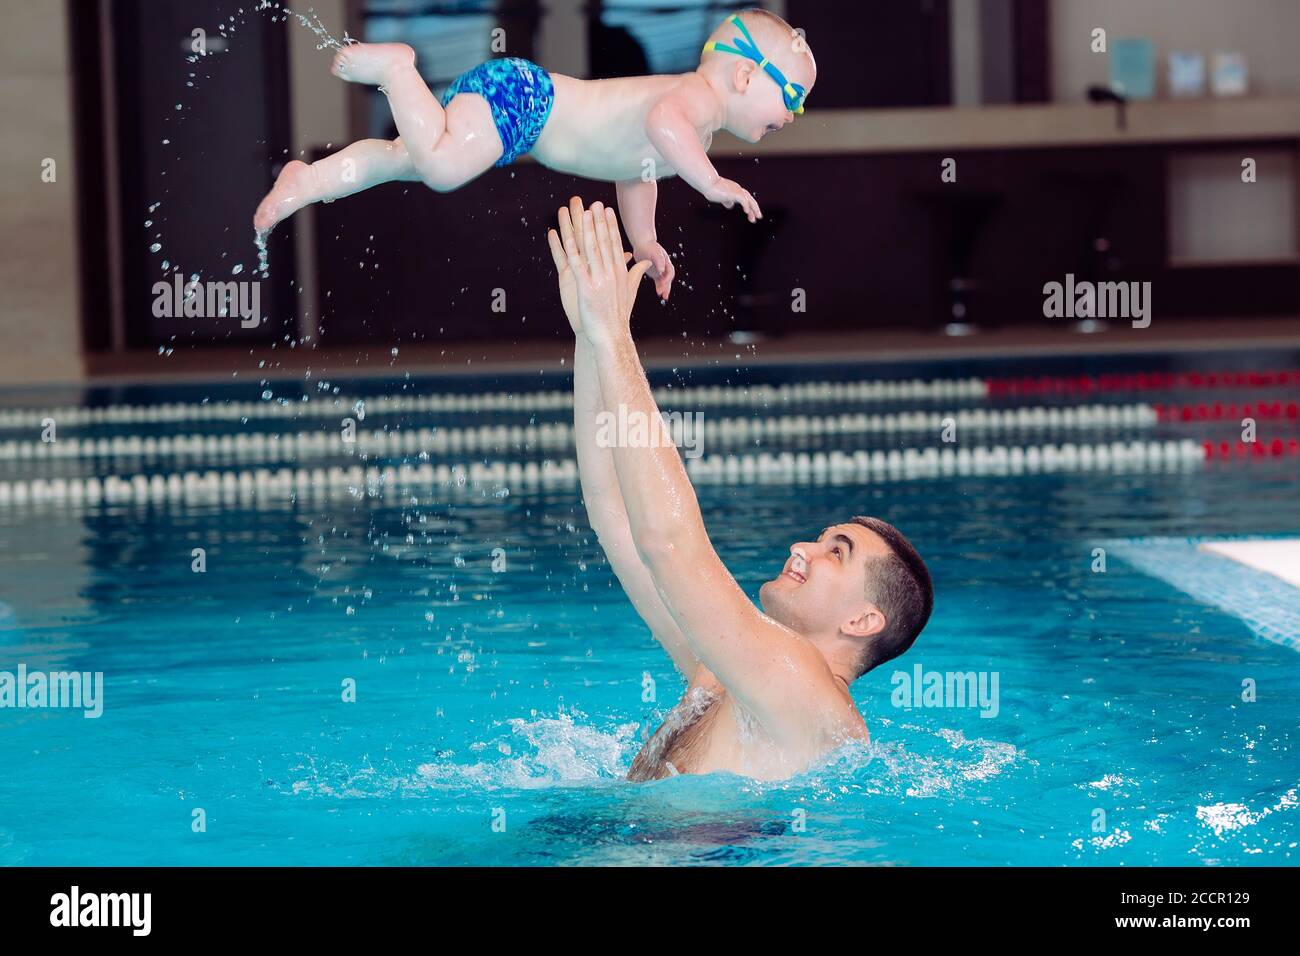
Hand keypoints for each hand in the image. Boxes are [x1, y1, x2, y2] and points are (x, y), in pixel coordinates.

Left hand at [555, 197, 651, 347]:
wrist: (612, 335)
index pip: (615, 244)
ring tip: (582, 213)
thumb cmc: (618, 316)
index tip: (606, 211)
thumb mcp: (629, 292)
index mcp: (620, 273)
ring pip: (592, 250)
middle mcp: (612, 273)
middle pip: (604, 242)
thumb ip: (636, 275)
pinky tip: (566, 238)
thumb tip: (646, 263)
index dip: (609, 226)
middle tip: (594, 203)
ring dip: (586, 230)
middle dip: (598, 221)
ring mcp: (599, 280)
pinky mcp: (587, 288)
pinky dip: (571, 250)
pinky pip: (577, 265)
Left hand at [632, 240, 674, 300]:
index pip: (670, 272)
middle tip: (663, 294)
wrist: (643, 243)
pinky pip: (659, 281)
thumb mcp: (654, 251)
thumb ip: (659, 260)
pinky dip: (659, 287)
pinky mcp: (655, 273)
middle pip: (668, 278)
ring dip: (665, 288)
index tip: (662, 283)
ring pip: (664, 281)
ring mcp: (660, 270)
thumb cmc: (648, 246)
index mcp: (666, 261)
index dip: (667, 278)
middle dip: (666, 286)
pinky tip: (658, 292)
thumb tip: (661, 270)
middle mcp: (665, 266)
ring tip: (664, 296)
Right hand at [706, 178, 761, 222]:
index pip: (746, 198)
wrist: (708, 182)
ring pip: (749, 200)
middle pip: (750, 199)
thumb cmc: (711, 188)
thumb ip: (726, 200)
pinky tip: (747, 211)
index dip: (749, 206)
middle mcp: (738, 189)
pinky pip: (743, 200)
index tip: (750, 214)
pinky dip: (746, 206)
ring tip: (756, 217)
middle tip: (759, 217)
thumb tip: (730, 205)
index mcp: (735, 189)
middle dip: (755, 209)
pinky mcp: (734, 193)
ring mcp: (737, 191)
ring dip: (754, 209)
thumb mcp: (721, 196)